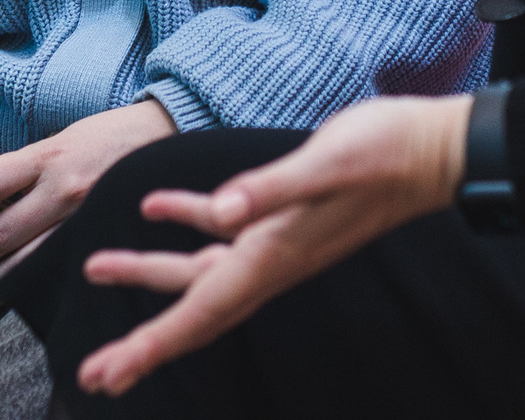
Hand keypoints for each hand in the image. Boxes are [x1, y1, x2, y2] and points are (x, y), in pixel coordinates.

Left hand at [0, 99, 180, 300]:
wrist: (163, 137)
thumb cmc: (105, 137)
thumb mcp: (58, 139)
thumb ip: (19, 164)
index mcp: (47, 157)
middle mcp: (63, 188)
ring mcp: (84, 215)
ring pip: (26, 259)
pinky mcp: (98, 233)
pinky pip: (56, 263)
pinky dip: (31, 280)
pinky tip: (16, 291)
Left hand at [75, 96, 470, 396]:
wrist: (430, 149)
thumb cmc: (384, 156)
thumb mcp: (325, 165)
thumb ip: (269, 189)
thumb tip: (219, 212)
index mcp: (271, 258)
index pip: (199, 314)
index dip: (150, 347)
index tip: (107, 375)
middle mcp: (269, 261)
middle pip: (192, 313)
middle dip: (142, 343)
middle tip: (95, 373)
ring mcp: (274, 240)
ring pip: (196, 270)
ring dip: (145, 271)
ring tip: (94, 265)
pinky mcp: (280, 210)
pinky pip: (220, 225)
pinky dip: (184, 218)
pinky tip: (154, 206)